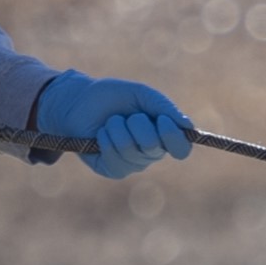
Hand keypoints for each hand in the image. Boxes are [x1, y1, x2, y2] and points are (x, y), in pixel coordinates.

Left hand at [34, 70, 194, 180]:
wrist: (78, 101)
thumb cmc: (112, 97)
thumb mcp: (141, 95)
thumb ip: (164, 107)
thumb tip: (187, 126)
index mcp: (163, 135)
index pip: (181, 149)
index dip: (174, 137)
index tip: (162, 120)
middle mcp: (151, 153)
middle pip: (154, 146)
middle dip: (138, 124)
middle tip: (128, 116)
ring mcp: (132, 164)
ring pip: (131, 150)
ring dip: (118, 129)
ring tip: (111, 122)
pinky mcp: (113, 170)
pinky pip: (115, 159)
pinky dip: (106, 140)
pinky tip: (100, 134)